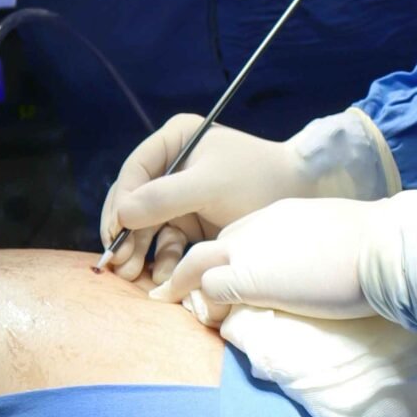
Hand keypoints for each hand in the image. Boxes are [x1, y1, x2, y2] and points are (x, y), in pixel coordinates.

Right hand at [100, 107, 398, 283]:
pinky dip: (161, 258)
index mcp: (175, 140)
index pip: (135, 171)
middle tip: (117, 264)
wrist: (301, 194)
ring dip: (138, 251)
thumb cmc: (257, 179)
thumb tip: (122, 214)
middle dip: (125, 233)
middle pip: (134, 201)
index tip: (116, 232)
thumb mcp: (209, 186)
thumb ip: (164, 197)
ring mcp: (181, 195)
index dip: (121, 202)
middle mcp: (172, 165)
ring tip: (132, 274)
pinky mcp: (192, 221)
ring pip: (146, 226)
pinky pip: (166, 241)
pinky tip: (160, 275)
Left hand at [151, 189, 416, 329]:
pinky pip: (208, 291)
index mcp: (279, 215)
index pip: (236, 235)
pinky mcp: (247, 278)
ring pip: (195, 263)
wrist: (384, 247)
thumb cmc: (374, 247)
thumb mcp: (332, 239)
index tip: (220, 279)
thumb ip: (310, 250)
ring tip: (167, 304)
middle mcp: (256, 226)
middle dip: (191, 269)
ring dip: (181, 286)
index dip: (223, 259)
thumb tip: (313, 273)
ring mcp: (248, 250)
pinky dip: (203, 305)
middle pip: (209, 245)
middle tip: (177, 293)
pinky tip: (206, 317)